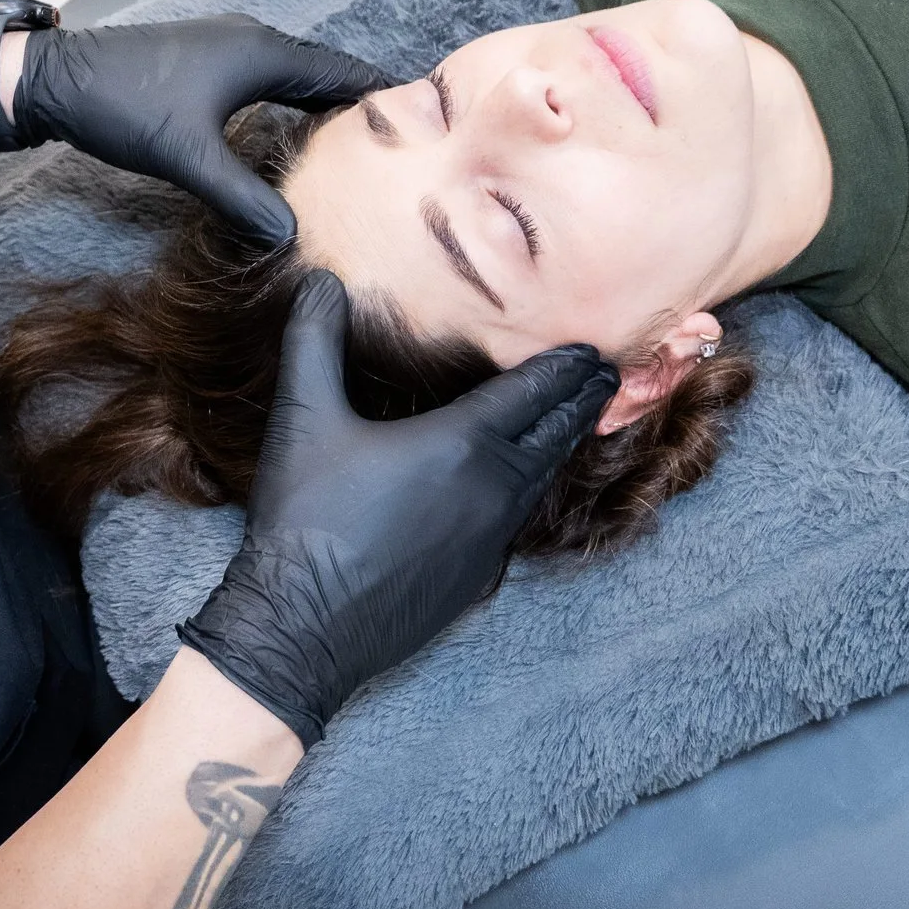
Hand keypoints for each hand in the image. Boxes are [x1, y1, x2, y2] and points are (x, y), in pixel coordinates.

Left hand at [8, 16, 382, 244]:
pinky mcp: (205, 61)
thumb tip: (291, 235)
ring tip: (359, 140)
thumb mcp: (187, 157)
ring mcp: (226, 46)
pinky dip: (292, 100)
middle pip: (323, 71)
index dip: (383, 97)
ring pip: (293, 73)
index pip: (341, 73)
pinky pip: (268, 77)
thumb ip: (242, 197)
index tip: (426, 121)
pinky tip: (293, 130)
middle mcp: (251, 39)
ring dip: (324, 101)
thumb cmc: (123, 106)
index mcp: (260, 52)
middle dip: (361, 102)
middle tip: (402, 140)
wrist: (55, 79)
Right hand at [176, 272, 617, 746]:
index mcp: (463, 443)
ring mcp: (492, 538)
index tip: (594, 347)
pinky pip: (520, 518)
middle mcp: (495, 489)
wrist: (305, 627)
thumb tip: (319, 281)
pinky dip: (532, 488)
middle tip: (605, 374)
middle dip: (583, 400)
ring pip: (544, 479)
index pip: (535, 392)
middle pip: (558, 434)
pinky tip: (515, 485)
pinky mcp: (480, 575)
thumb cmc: (308, 518)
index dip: (566, 366)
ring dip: (563, 444)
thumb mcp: (302, 418)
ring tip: (571, 420)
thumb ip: (313, 340)